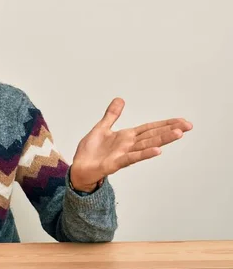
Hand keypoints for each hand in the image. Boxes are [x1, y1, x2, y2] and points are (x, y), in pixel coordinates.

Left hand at [70, 98, 192, 191]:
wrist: (79, 168)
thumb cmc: (91, 152)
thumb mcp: (101, 128)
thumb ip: (112, 115)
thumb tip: (120, 99)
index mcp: (126, 137)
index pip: (149, 128)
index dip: (165, 124)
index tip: (182, 121)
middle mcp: (128, 145)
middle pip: (153, 136)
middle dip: (170, 130)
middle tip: (188, 125)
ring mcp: (124, 154)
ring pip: (146, 145)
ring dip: (162, 140)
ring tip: (178, 134)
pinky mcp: (115, 163)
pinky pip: (132, 158)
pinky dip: (144, 154)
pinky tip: (158, 151)